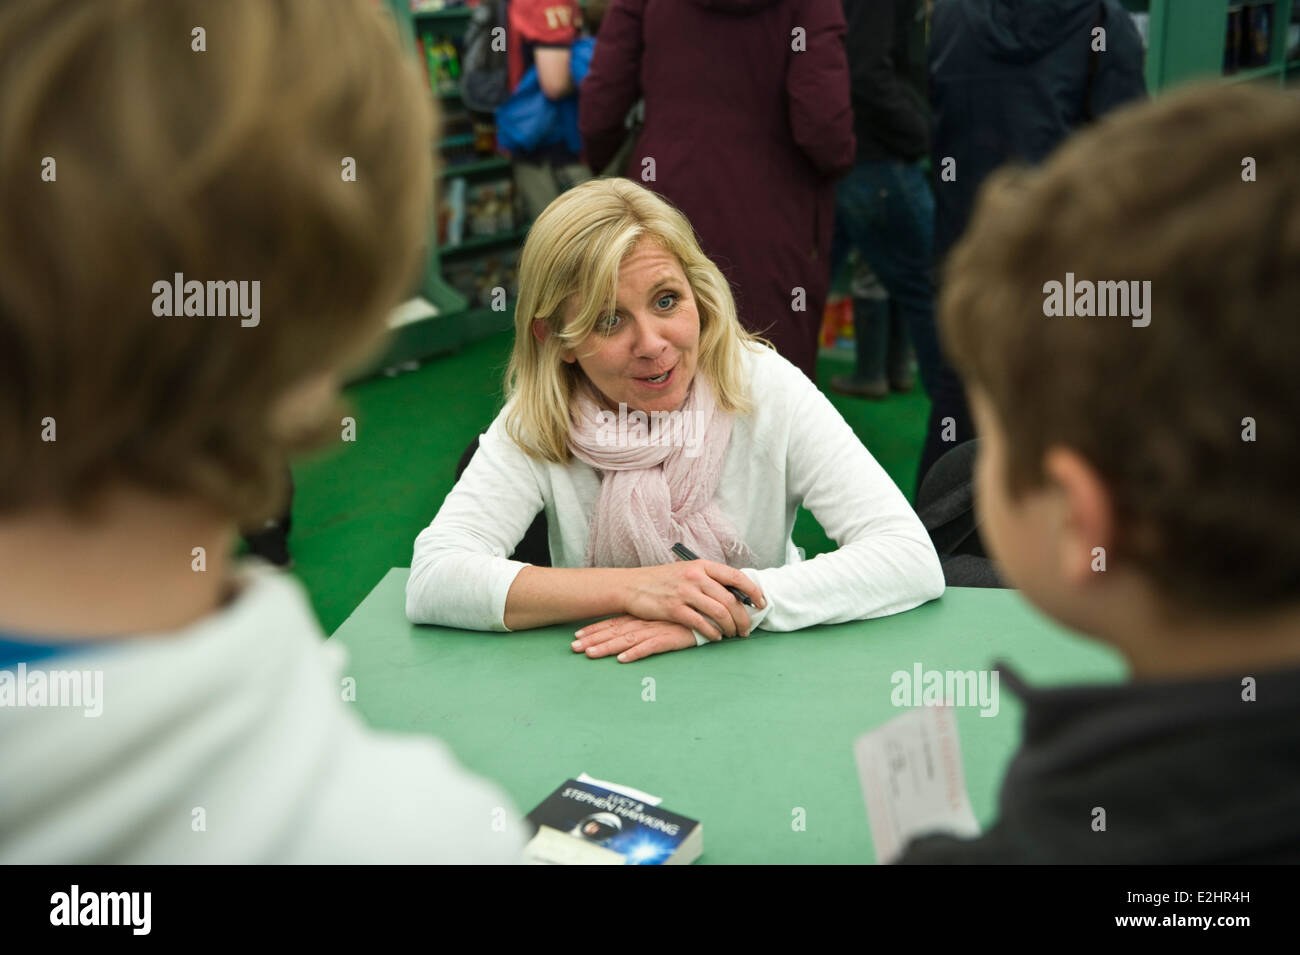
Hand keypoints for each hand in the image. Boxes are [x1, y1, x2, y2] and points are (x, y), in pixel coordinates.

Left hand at [572, 615, 711, 662]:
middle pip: (615, 630)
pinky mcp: (672, 637)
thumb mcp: (667, 616)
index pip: (615, 622)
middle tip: (573, 647)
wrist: (715, 610)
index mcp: (644, 614)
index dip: (595, 628)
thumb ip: (651, 621)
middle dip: (593, 638)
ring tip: (589, 654)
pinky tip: (623, 659)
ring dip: (607, 647)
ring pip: (627, 638)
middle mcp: (648, 620)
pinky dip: (636, 652)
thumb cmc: (690, 614)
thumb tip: (634, 630)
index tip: (577, 635)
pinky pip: (651, 646)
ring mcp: (659, 628)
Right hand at [620, 560, 764, 639]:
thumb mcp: (687, 572)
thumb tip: (734, 594)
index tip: (761, 603)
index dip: (753, 591)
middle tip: (746, 629)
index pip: (736, 576)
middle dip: (743, 617)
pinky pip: (701, 623)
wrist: (631, 586)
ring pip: (719, 612)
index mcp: (702, 566)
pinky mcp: (674, 608)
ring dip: (730, 627)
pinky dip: (712, 632)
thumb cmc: (661, 581)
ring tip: (732, 634)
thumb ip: (708, 580)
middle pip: (730, 599)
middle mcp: (695, 576)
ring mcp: (685, 592)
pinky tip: (716, 637)